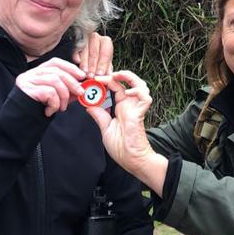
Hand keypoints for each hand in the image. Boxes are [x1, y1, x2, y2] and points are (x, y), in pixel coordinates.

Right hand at [15, 58, 84, 116]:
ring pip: (55, 81)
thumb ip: (67, 90)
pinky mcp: (27, 89)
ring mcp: (27, 80)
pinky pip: (49, 93)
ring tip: (62, 108)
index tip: (82, 76)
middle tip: (81, 93)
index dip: (70, 67)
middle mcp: (31, 73)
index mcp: (38, 72)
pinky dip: (54, 104)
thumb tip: (83, 86)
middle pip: (57, 71)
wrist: (21, 122)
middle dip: (72, 82)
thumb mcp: (56, 98)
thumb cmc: (38, 110)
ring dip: (64, 96)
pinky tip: (50, 111)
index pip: (55, 62)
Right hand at [72, 32, 113, 77]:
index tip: (100, 74)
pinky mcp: (75, 41)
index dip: (102, 65)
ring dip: (85, 63)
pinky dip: (76, 56)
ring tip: (85, 73)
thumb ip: (107, 69)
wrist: (91, 56)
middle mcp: (96, 37)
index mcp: (106, 42)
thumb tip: (108, 77)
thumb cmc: (100, 60)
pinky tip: (78, 62)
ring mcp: (84, 38)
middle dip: (92, 66)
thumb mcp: (106, 64)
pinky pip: (75, 49)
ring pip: (85, 51)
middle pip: (94, 52)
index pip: (105, 53)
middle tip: (91, 76)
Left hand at [85, 71, 166, 195]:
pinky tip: (128, 92)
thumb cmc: (120, 147)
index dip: (104, 83)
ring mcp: (135, 108)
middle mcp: (128, 105)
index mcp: (120, 108)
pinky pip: (145, 97)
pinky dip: (138, 91)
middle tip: (101, 76)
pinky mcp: (140, 113)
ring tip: (117, 75)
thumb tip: (88, 104)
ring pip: (139, 85)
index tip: (92, 82)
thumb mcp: (104, 128)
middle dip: (114, 75)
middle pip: (126, 83)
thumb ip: (98, 115)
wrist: (130, 159)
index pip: (113, 88)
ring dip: (129, 77)